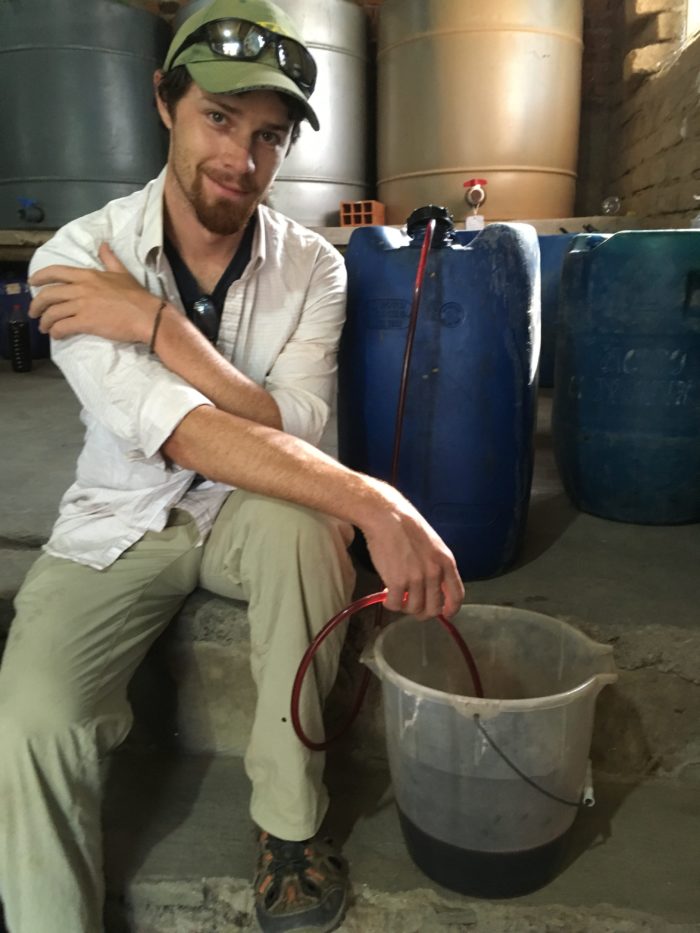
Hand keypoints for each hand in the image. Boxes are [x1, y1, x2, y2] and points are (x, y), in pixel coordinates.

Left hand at [29, 243, 160, 343]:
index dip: (40, 277)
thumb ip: (109, 259)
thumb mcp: (122, 272)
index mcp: (88, 275)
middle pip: (48, 294)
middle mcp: (81, 289)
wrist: (147, 316)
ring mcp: (82, 306)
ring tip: (45, 328)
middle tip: (34, 312)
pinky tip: (57, 335)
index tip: (32, 283)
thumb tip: (104, 245)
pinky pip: (62, 327)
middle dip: (36, 304)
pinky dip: (56, 332)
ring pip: (52, 312)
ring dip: (45, 322)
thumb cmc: (137, 296)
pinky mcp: (85, 322)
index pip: (56, 272)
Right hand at [362, 482, 464, 620]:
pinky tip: (386, 594)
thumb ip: (436, 565)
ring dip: (403, 606)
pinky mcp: (397, 582)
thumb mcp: (433, 545)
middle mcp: (434, 573)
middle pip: (433, 609)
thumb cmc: (406, 526)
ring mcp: (416, 579)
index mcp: (446, 563)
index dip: (450, 610)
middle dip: (421, 611)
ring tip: (396, 594)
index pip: (456, 596)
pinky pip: (395, 604)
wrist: (387, 517)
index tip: (443, 613)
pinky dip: (390, 603)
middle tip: (410, 604)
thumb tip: (432, 587)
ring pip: (413, 609)